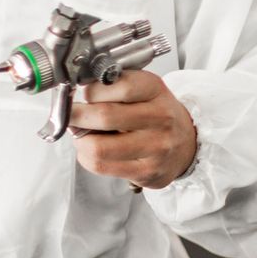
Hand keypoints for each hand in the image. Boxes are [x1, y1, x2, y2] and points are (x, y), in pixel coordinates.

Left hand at [67, 69, 196, 189]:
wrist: (185, 143)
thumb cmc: (155, 114)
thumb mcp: (141, 89)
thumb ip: (111, 86)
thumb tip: (75, 93)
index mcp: (155, 90)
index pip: (119, 86)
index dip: (92, 90)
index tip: (84, 94)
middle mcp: (160, 118)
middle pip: (104, 116)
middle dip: (76, 115)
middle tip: (70, 115)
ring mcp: (156, 147)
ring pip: (98, 147)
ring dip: (79, 140)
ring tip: (82, 134)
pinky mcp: (147, 172)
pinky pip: (101, 166)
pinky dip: (86, 157)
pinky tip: (92, 150)